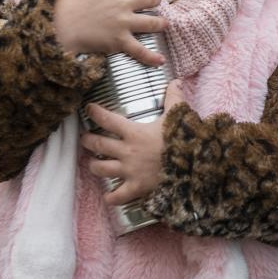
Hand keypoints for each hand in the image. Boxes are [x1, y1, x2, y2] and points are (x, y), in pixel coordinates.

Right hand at [52, 0, 165, 64]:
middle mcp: (123, 2)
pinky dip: (151, 57)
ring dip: (160, 22)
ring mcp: (124, 22)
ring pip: (152, 22)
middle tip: (156, 0)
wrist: (58, 30)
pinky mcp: (120, 41)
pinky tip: (160, 61)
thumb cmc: (64, 4)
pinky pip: (140, 50)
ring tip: (164, 24)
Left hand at [80, 80, 186, 205]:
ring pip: (101, 169)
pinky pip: (118, 196)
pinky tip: (107, 197)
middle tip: (84, 138)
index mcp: (134, 132)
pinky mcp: (136, 187)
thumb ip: (174, 98)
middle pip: (98, 145)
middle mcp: (127, 151)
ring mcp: (130, 171)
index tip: (89, 109)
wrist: (193, 165)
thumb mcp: (178, 115)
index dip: (95, 113)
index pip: (108, 120)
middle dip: (88, 141)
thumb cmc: (183, 139)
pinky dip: (111, 197)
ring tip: (92, 163)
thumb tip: (176, 80)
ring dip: (94, 166)